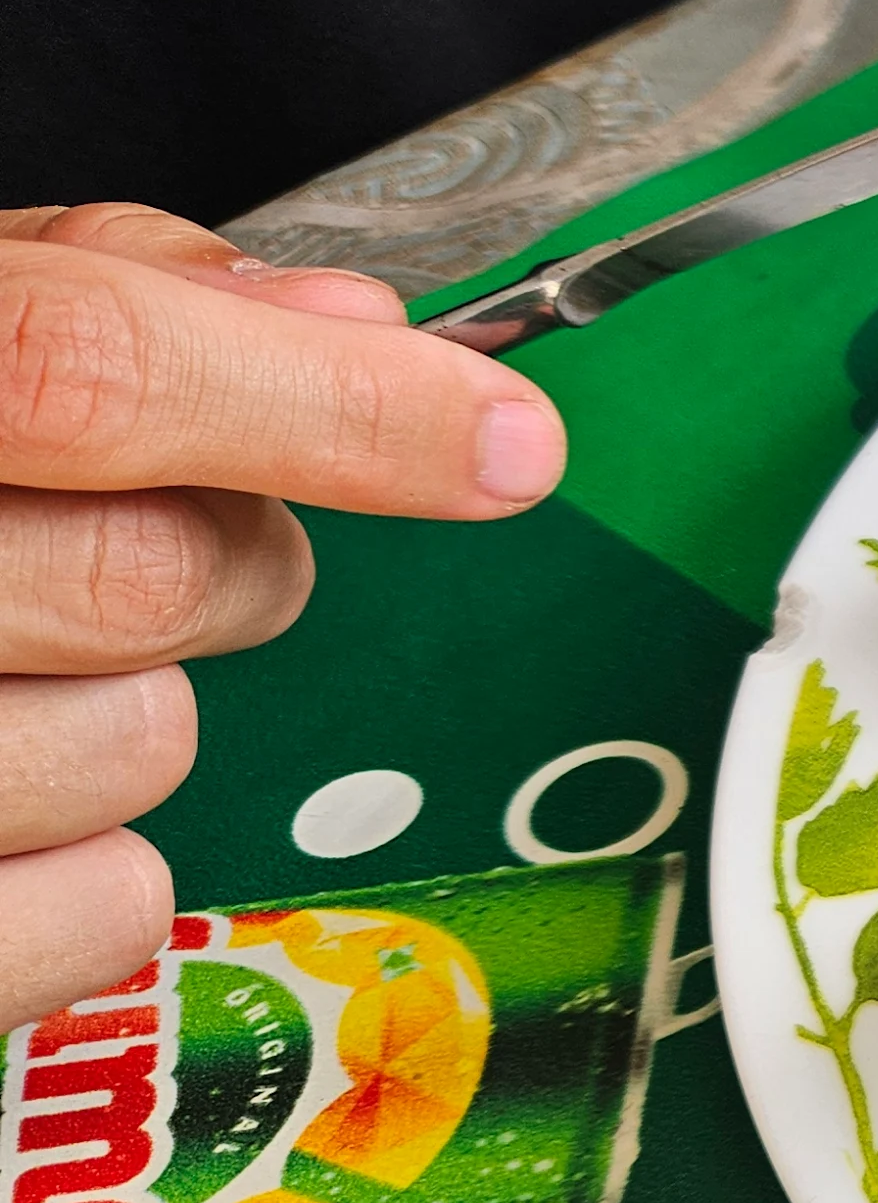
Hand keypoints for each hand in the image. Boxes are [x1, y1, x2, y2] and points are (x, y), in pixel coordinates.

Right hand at [0, 205, 566, 1024]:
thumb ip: (103, 290)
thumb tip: (349, 330)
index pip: (82, 367)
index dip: (329, 406)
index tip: (503, 440)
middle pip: (154, 577)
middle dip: (238, 556)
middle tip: (176, 540)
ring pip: (141, 746)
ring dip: (134, 708)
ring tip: (1, 671)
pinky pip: (99, 912)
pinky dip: (92, 871)